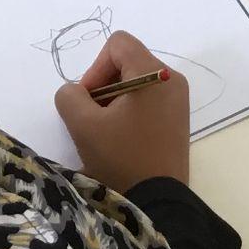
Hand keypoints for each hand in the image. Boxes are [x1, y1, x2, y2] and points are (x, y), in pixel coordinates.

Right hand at [53, 30, 190, 192]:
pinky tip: (120, 139)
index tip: (89, 100)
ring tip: (105, 132)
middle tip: (92, 118)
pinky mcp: (177, 120)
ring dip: (113, 101)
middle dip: (102, 86)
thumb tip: (76, 92)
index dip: (95, 68)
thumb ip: (70, 96)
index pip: (118, 44)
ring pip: (135, 83)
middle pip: (127, 62)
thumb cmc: (122, 159)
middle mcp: (172, 79)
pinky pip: (147, 100)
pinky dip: (128, 111)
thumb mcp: (84, 126)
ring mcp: (178, 101)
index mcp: (155, 73)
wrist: (157, 203)